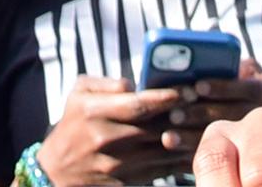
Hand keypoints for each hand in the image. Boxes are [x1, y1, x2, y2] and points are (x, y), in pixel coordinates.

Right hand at [43, 78, 203, 183]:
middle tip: (203, 105)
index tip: (186, 90)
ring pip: (161, 151)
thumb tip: (135, 84)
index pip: (137, 104)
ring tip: (203, 126)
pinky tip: (192, 150)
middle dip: (181, 116)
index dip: (165, 98)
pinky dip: (178, 161)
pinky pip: (159, 172)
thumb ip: (106, 83)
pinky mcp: (125, 183)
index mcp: (93, 111)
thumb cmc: (73, 124)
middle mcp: (104, 138)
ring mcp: (115, 164)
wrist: (57, 170)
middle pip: (154, 128)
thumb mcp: (79, 94)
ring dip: (185, 139)